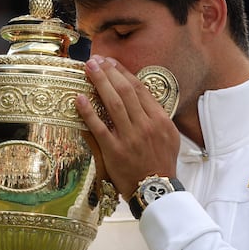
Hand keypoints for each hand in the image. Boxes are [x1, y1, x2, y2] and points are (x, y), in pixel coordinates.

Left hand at [75, 55, 179, 197]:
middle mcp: (145, 125)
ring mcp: (129, 138)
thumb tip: (142, 98)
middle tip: (96, 60)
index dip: (123, 73)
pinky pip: (99, 127)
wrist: (156, 189)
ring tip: (89, 69)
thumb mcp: (169, 137)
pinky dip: (88, 112)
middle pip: (125, 91)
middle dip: (109, 73)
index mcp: (160, 120)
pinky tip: (79, 98)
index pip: (139, 89)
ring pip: (113, 104)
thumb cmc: (161, 163)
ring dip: (99, 83)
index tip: (111, 62)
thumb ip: (156, 117)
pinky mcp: (115, 151)